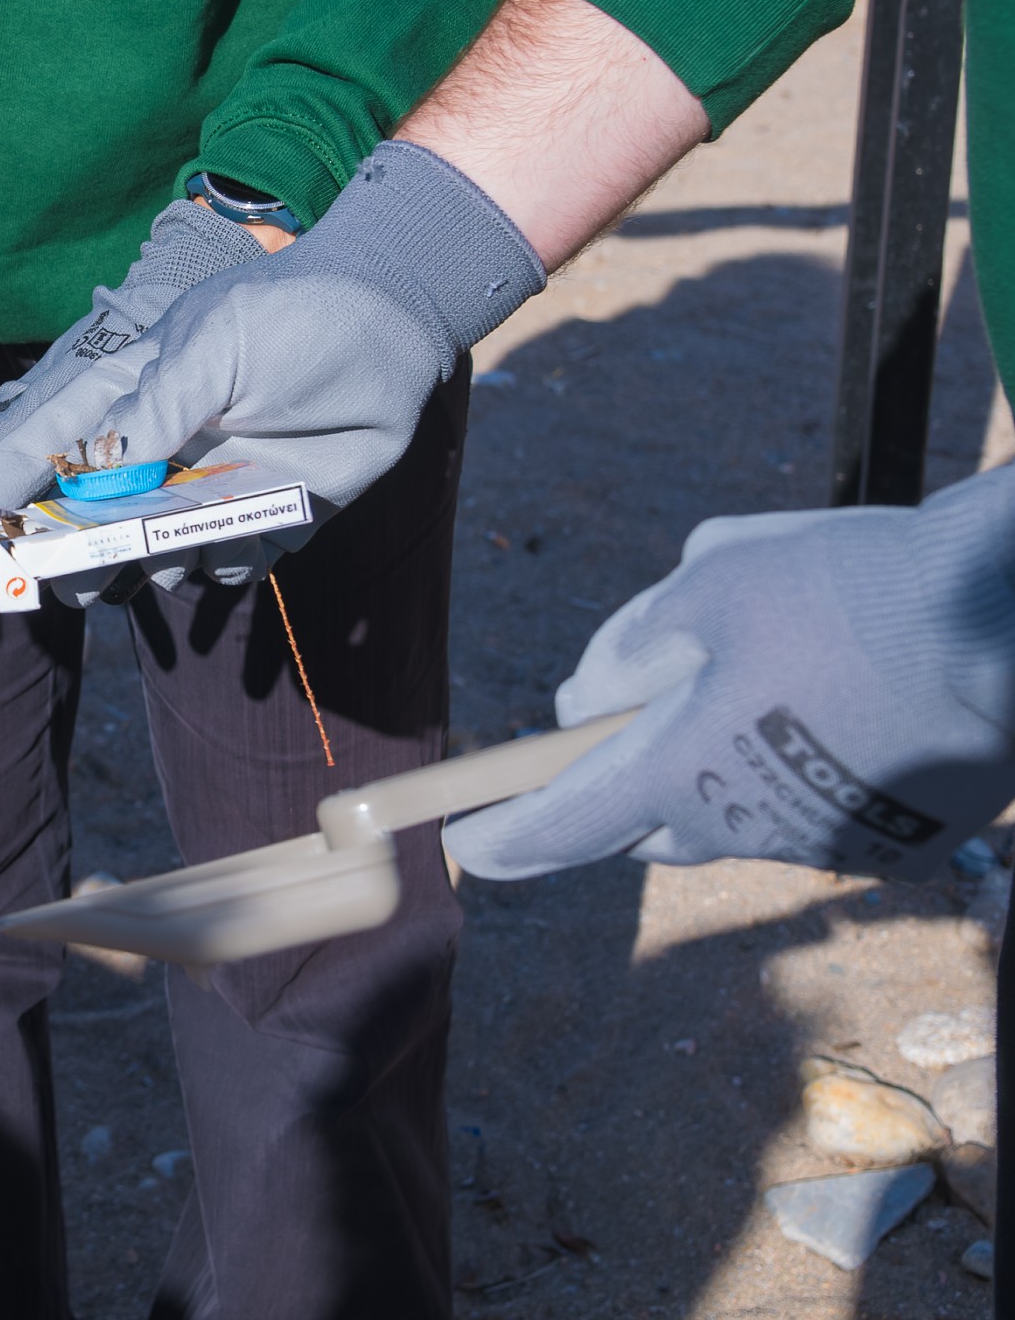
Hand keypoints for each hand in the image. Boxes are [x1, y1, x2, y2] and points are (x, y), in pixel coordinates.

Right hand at [0, 142, 543, 581]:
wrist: (397, 325)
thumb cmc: (295, 314)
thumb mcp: (218, 346)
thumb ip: (155, 410)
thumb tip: (95, 478)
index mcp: (124, 396)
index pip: (40, 443)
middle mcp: (153, 450)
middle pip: (80, 520)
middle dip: (65, 556)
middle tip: (69, 580)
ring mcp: (203, 489)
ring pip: (146, 557)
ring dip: (147, 566)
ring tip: (167, 550)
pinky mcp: (260, 521)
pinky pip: (226, 567)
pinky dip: (232, 559)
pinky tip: (259, 526)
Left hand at [445, 468, 1014, 880]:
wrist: (1006, 618)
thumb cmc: (848, 587)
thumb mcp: (711, 578)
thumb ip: (633, 643)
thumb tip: (586, 699)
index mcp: (684, 767)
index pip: (567, 821)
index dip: (508, 837)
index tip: (467, 848)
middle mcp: (748, 825)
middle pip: (651, 822)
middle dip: (627, 781)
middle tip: (636, 715)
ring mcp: (827, 844)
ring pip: (737, 818)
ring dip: (725, 768)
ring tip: (768, 680)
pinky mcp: (897, 846)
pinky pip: (816, 817)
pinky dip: (804, 775)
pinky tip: (840, 710)